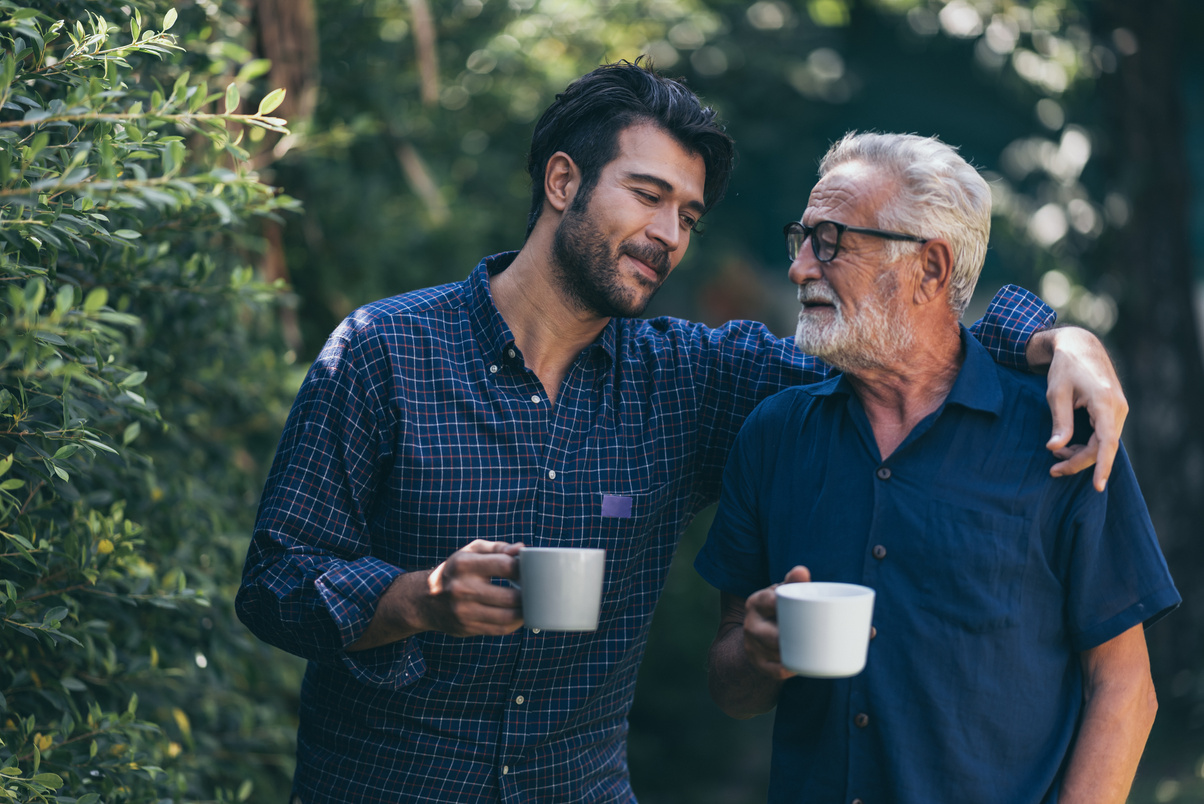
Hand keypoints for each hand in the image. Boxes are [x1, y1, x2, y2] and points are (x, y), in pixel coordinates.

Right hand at [420, 539, 524, 636]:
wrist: (426, 599)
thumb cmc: (457, 570)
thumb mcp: (472, 551)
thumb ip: (499, 548)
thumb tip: (522, 549)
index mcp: (465, 564)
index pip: (506, 566)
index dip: (524, 568)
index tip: (530, 570)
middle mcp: (462, 588)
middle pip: (511, 596)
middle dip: (529, 593)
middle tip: (536, 589)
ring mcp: (464, 611)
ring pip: (508, 617)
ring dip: (525, 611)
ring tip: (530, 603)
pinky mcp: (467, 627)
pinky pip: (500, 629)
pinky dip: (514, 623)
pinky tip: (518, 615)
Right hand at [742, 565, 810, 679]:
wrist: (757, 633)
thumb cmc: (777, 609)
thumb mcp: (781, 594)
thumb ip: (793, 582)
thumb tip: (801, 570)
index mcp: (755, 602)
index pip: (768, 602)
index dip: (782, 605)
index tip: (799, 609)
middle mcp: (750, 625)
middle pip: (771, 635)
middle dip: (790, 637)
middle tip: (817, 635)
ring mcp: (753, 646)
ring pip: (776, 653)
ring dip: (793, 654)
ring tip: (814, 650)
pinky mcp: (759, 664)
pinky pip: (775, 671)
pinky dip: (789, 669)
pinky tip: (800, 667)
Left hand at [1028, 327, 1127, 490]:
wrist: (1080, 345)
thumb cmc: (1065, 366)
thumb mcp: (1056, 393)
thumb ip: (1060, 421)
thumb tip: (1056, 448)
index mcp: (1105, 402)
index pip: (1107, 442)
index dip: (1102, 466)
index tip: (1097, 486)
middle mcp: (1118, 408)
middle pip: (1103, 447)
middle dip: (1079, 462)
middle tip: (1053, 471)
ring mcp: (1118, 409)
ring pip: (1103, 443)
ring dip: (1081, 453)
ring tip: (1056, 455)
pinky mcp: (1113, 411)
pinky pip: (1103, 435)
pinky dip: (1087, 444)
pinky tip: (1067, 447)